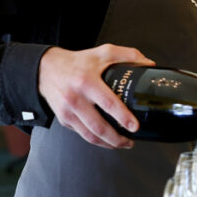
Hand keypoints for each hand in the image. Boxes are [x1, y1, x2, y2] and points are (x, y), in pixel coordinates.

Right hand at [38, 44, 155, 149]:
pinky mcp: (64, 119)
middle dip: (117, 139)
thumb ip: (127, 55)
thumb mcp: (102, 53)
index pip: (108, 103)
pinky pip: (82, 134)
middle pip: (99, 126)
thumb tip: (148, 64)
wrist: (47, 69)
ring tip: (122, 144)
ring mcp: (68, 111)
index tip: (135, 126)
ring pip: (90, 135)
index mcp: (87, 81)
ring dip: (108, 144)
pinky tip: (106, 139)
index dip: (123, 117)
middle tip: (131, 141)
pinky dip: (96, 140)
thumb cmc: (77, 62)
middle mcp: (76, 98)